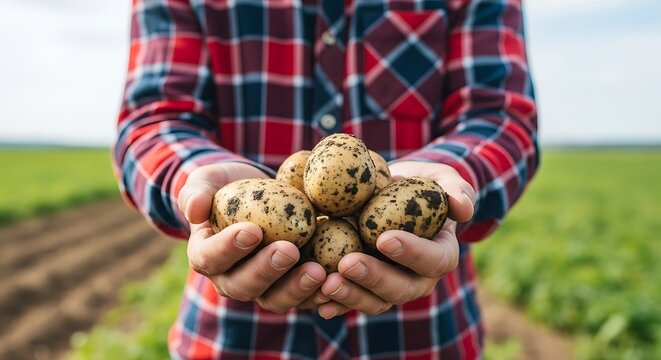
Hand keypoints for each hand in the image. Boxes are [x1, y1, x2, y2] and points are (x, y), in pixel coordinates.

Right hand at [178, 163, 326, 312]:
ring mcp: (262, 289)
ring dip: (297, 289)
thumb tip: (193, 210)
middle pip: (244, 285)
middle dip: (267, 270)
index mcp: (206, 255)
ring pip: (275, 299)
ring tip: (318, 272)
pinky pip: (304, 300)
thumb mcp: (209, 180)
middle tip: (289, 250)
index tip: (253, 230)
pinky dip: (320, 295)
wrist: (260, 198)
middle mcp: (230, 279)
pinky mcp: (289, 290)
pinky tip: (336, 282)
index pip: (210, 257)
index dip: (229, 248)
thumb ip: (197, 191)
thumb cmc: (229, 187)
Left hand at [316, 161, 475, 317]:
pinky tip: (316, 300)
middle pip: (401, 289)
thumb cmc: (419, 184)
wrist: (389, 194)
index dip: (411, 253)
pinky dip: (334, 304)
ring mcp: (390, 288)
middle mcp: (418, 279)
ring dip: (350, 296)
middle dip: (374, 278)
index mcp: (440, 254)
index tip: (384, 238)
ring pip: (375, 302)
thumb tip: (463, 208)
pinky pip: (351, 303)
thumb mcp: (441, 178)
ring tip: (327, 283)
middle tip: (347, 263)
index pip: (433, 260)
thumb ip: (456, 188)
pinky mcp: (365, 290)